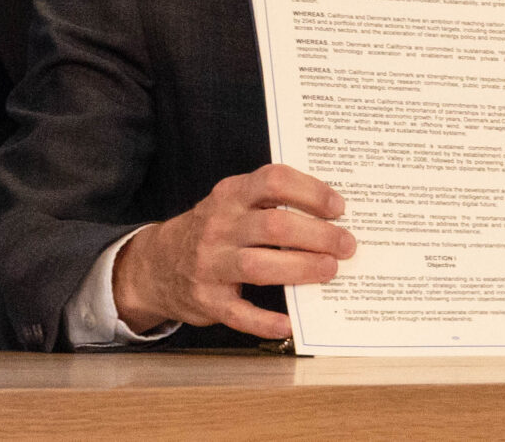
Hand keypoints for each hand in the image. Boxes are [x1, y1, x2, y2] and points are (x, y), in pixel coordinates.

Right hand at [112, 164, 352, 337]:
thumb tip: (331, 216)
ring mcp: (210, 263)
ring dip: (301, 268)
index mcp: (230, 194)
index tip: (338, 207)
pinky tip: (290, 324)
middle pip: (274, 226)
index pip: (273, 180)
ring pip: (259, 266)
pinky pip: (240, 313)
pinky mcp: (207, 300)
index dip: (309, 191)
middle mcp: (219, 225)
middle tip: (346, 245)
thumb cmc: (212, 231)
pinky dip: (266, 322)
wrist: (158, 264)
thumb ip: (268, 203)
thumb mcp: (230, 204)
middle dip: (317, 235)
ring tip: (330, 271)